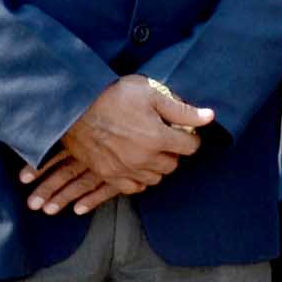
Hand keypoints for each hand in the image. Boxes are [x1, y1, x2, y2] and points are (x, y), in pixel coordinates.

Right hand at [22, 76, 211, 213]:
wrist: (71, 106)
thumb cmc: (111, 95)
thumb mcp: (150, 93)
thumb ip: (181, 109)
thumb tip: (210, 117)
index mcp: (157, 137)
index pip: (191, 147)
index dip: (190, 137)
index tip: (181, 130)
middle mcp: (143, 158)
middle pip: (173, 164)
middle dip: (173, 152)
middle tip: (162, 137)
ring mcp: (124, 169)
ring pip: (155, 177)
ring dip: (156, 166)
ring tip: (148, 149)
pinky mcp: (107, 174)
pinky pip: (133, 187)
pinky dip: (138, 178)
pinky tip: (136, 164)